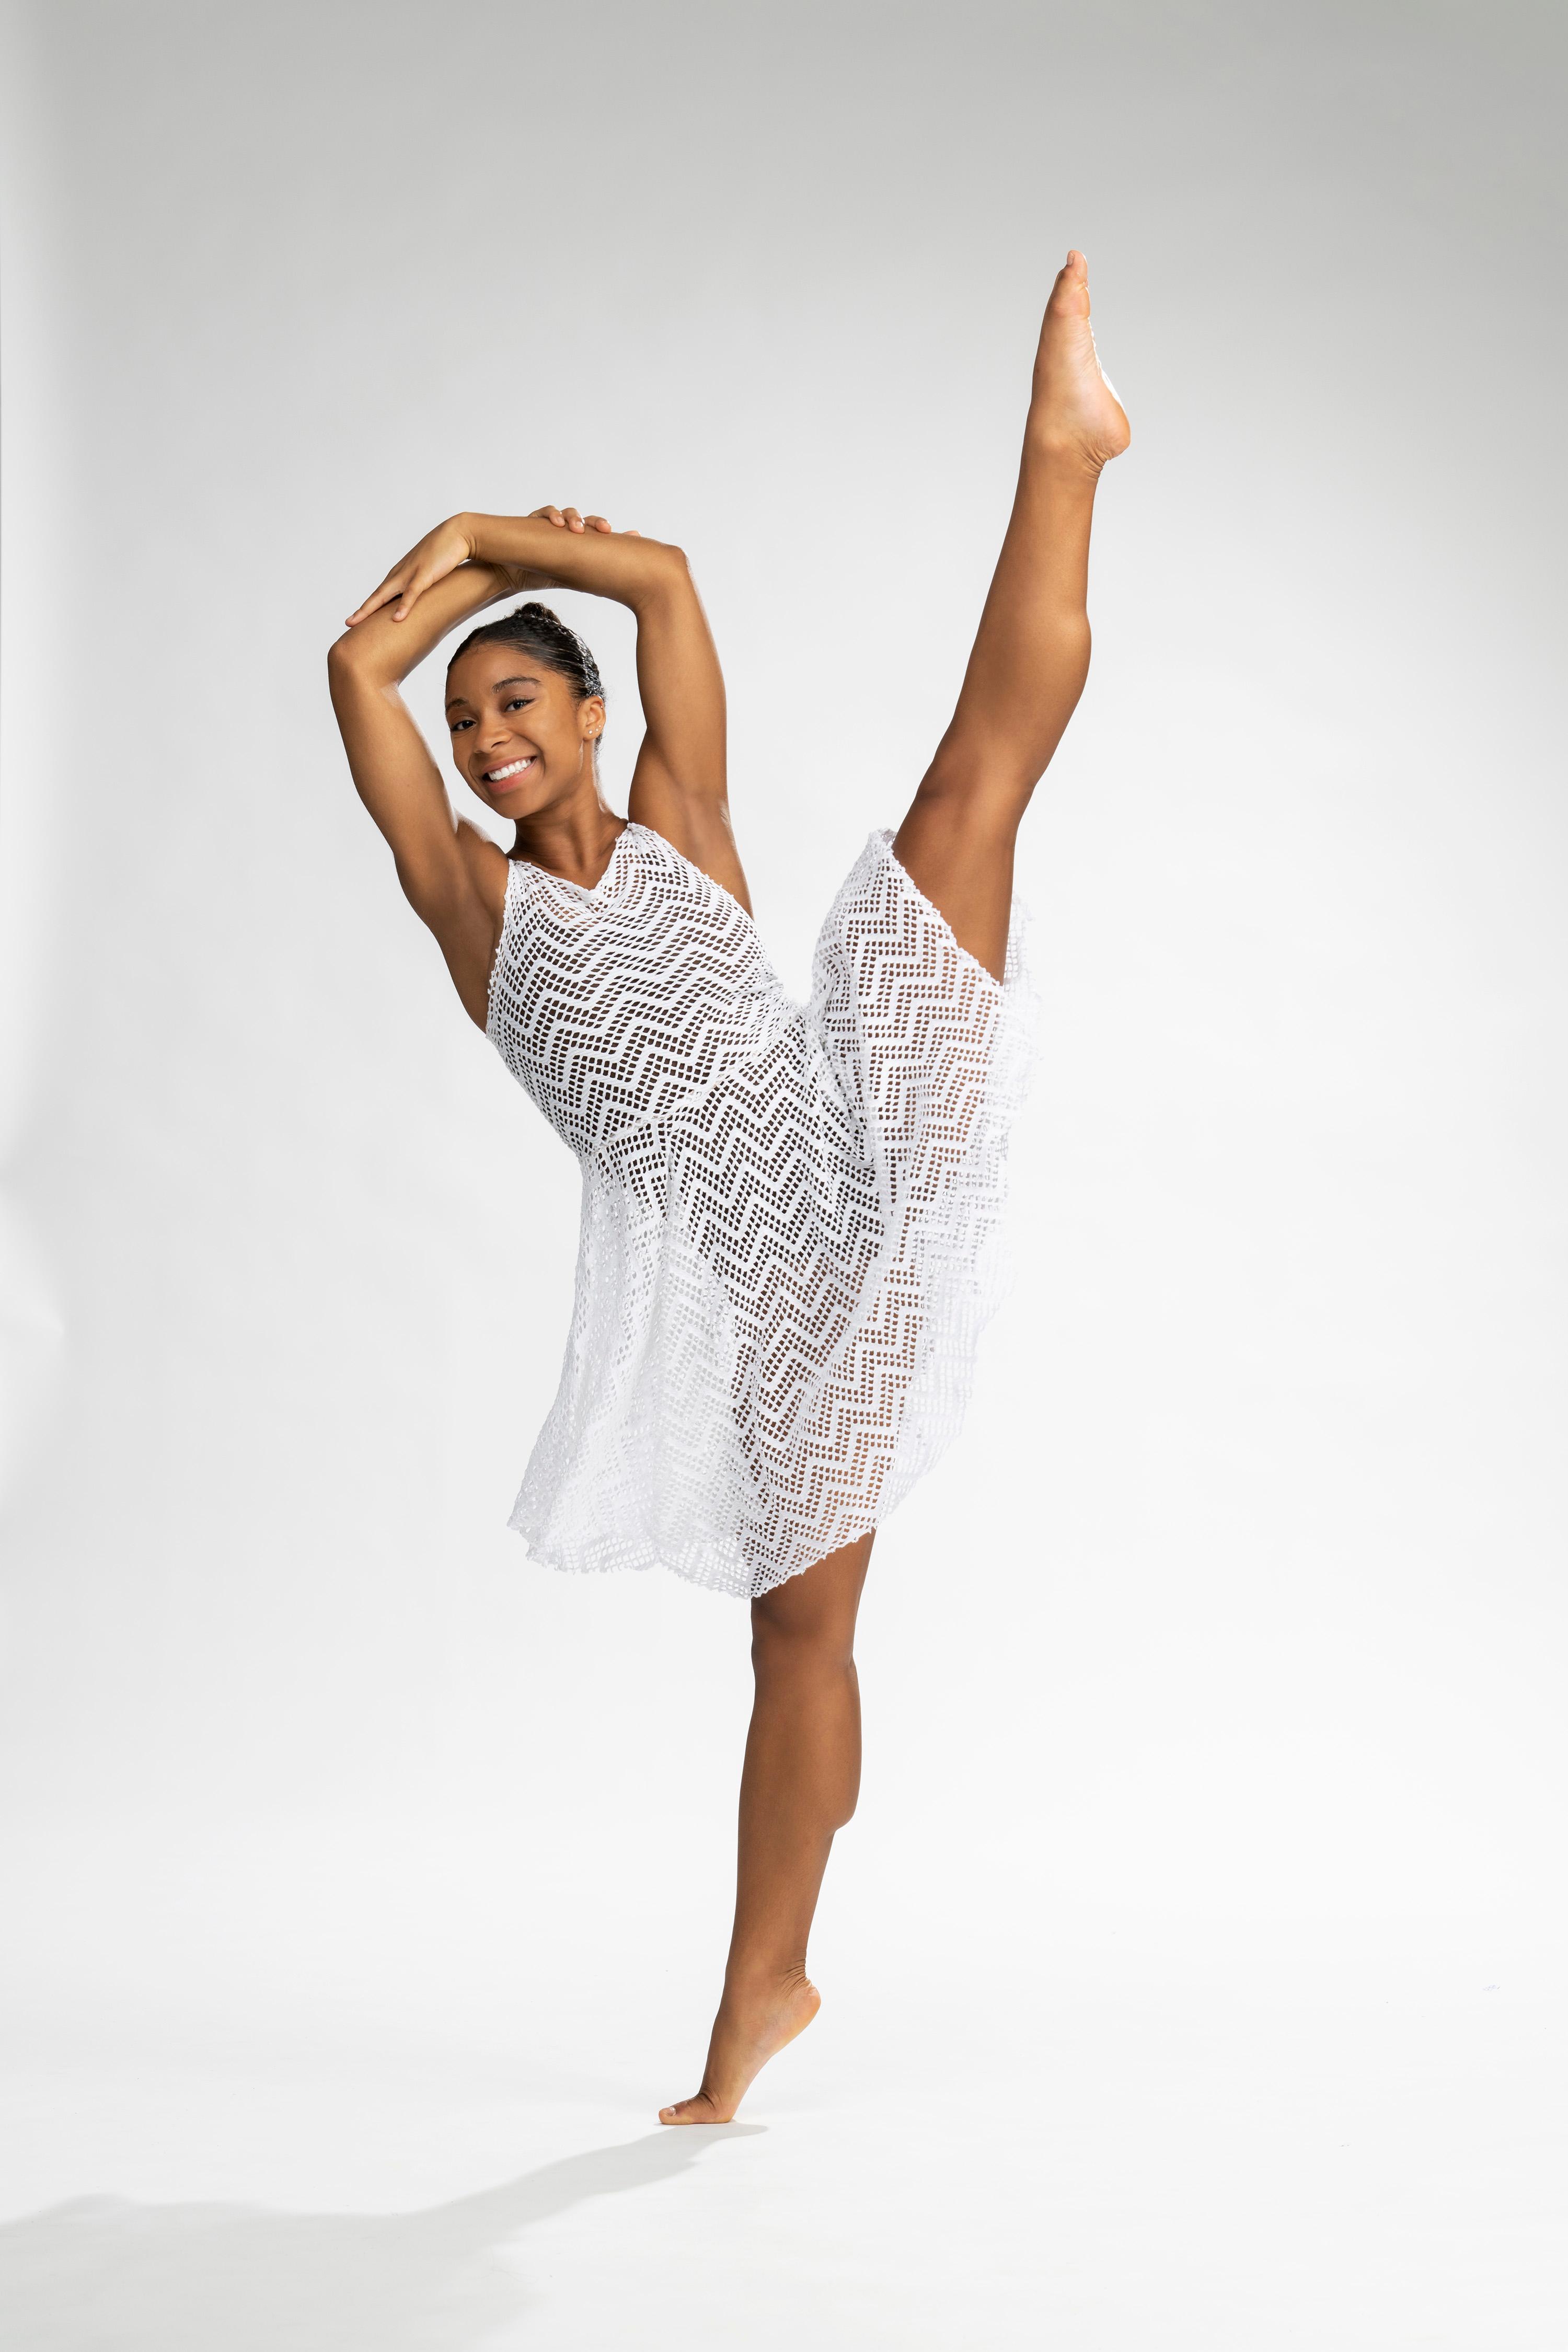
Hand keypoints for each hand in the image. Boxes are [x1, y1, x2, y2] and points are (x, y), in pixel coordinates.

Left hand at [344, 515, 479, 626]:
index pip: (381, 593)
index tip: (358, 619)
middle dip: (361, 610)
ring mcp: (411, 573)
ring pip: (385, 594)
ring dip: (369, 608)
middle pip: (376, 595)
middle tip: (347, 623)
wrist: (458, 533)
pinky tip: (397, 619)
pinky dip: (404, 606)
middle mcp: (400, 573)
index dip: (368, 607)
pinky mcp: (425, 574)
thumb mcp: (430, 571)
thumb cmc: (445, 552)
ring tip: (356, 621)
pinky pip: (412, 593)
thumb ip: (423, 584)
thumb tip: (422, 598)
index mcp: (401, 574)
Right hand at [493, 506, 641, 594]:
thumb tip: (615, 591)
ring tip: (577, 527)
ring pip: (568, 513)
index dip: (618, 534)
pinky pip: (544, 511)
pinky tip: (557, 522)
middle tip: (606, 529)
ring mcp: (551, 524)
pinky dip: (551, 514)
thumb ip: (589, 578)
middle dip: (597, 523)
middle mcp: (566, 531)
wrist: (510, 574)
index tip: (635, 535)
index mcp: (578, 543)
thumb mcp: (569, 578)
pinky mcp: (534, 521)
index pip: (600, 536)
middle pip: (587, 521)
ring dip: (574, 517)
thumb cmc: (539, 576)